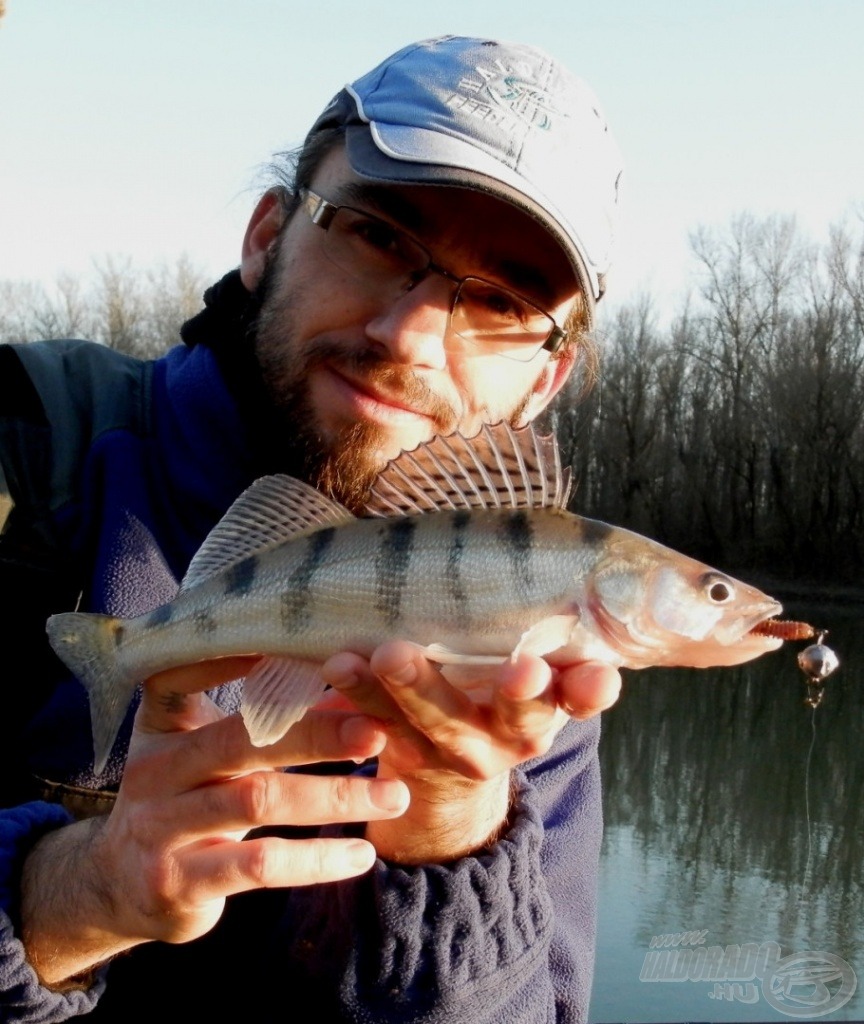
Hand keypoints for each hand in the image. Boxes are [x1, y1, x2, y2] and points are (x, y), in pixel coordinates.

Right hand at [21, 656, 408, 987]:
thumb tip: (353, 679)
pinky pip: (259, 865)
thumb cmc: (184, 798)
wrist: (116, 886)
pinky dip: (316, 860)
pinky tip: (362, 855)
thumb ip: (263, 719)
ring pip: (258, 800)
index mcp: (162, 726)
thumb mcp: (206, 753)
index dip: (233, 659)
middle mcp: (155, 769)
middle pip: (242, 739)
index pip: (184, 677)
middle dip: (317, 732)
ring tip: (393, 795)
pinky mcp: (178, 882)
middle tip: (379, 729)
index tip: (305, 646)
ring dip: (335, 797)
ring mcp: (162, 827)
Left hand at [321, 643, 620, 862]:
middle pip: (517, 716)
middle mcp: (508, 737)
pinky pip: (377, 722)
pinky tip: (338, 665)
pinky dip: (358, 695)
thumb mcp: (534, 685)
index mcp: (549, 711)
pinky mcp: (403, 750)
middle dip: (520, 693)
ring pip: (436, 719)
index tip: (598, 678)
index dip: (590, 691)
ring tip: (391, 654)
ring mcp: (453, 749)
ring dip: (414, 687)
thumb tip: (589, 587)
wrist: (453, 783)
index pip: (580, 700)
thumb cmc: (497, 698)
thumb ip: (556, 650)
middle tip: (523, 671)